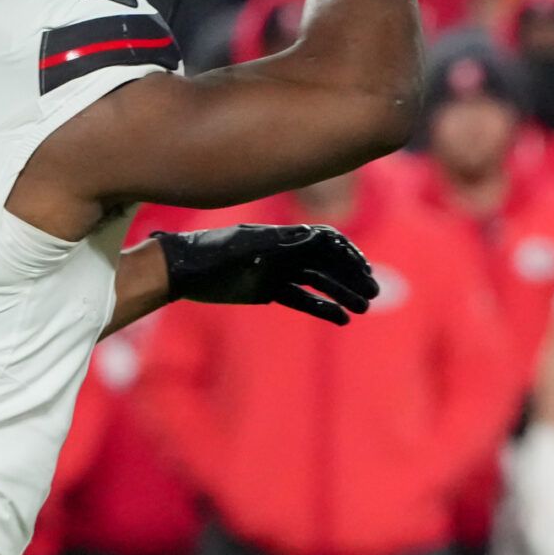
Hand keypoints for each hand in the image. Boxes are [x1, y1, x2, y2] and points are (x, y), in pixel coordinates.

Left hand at [154, 224, 378, 324]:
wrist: (180, 271)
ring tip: (363, 308)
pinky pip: (302, 298)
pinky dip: (322, 307)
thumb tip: (318, 237)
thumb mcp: (245, 248)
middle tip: (373, 294)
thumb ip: (279, 244)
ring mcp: (278, 270)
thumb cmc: (210, 254)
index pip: (326, 241)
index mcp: (282, 236)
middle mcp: (284, 250)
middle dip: (352, 276)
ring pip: (319, 281)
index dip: (348, 253)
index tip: (365, 270)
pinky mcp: (269, 289)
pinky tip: (341, 319)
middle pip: (328, 262)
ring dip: (342, 293)